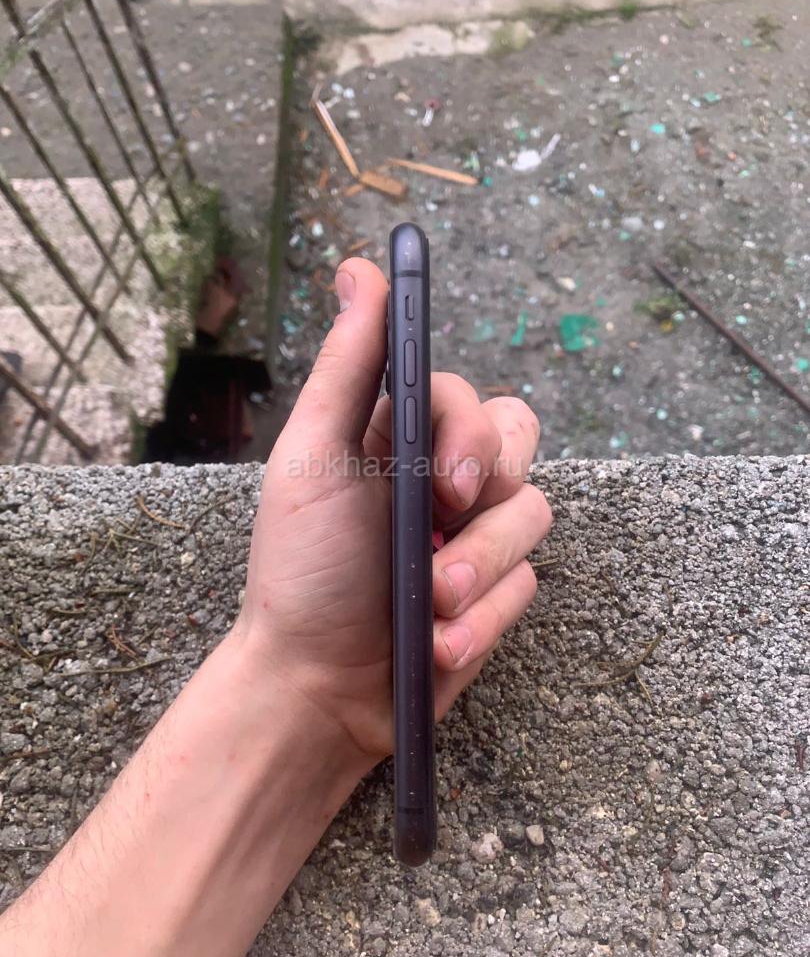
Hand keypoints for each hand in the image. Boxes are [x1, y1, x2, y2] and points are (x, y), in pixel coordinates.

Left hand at [234, 258, 551, 766]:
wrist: (315, 688)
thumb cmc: (301, 572)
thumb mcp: (312, 460)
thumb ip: (347, 367)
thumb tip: (362, 268)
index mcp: (397, 438)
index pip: (465, 396)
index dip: (469, 429)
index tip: (448, 478)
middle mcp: (443, 480)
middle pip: (519, 441)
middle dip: (488, 495)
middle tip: (442, 531)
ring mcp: (472, 538)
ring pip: (533, 515)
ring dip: (481, 569)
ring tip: (429, 609)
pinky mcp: (494, 596)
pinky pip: (529, 585)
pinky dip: (484, 618)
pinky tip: (439, 646)